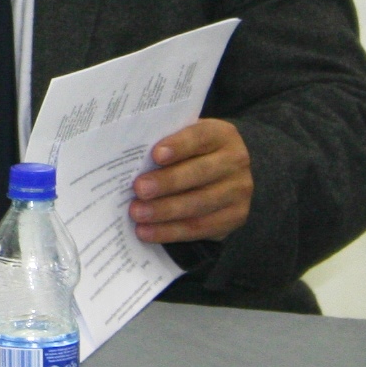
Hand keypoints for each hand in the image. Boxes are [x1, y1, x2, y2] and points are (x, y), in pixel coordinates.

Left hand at [129, 118, 251, 242]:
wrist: (223, 175)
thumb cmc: (189, 153)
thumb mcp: (181, 139)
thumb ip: (161, 143)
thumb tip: (126, 156)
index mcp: (220, 135)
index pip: (200, 137)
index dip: (179, 146)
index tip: (156, 155)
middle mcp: (236, 161)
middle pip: (200, 172)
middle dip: (167, 182)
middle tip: (139, 190)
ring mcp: (239, 191)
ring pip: (199, 204)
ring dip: (165, 211)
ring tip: (137, 213)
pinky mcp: (235, 217)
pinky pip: (200, 227)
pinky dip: (171, 231)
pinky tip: (147, 232)